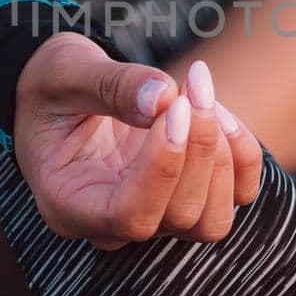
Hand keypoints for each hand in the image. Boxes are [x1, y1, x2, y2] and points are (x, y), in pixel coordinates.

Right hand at [14, 34, 263, 249]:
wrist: (64, 89)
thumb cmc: (53, 83)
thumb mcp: (66, 71)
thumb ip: (109, 85)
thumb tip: (163, 98)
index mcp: (68, 202)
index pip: (129, 216)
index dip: (163, 168)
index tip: (175, 107)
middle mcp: (112, 223)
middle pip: (179, 215)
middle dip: (199, 147)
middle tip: (192, 84)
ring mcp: (155, 215)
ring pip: (211, 218)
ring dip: (223, 153)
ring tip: (201, 92)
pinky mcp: (187, 196)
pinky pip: (235, 196)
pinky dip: (242, 156)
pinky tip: (218, 110)